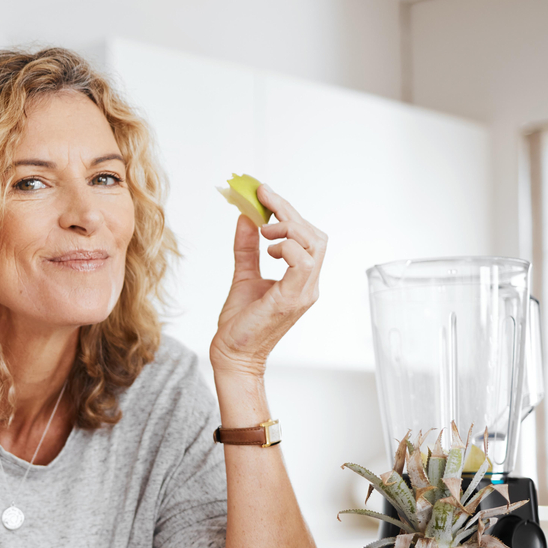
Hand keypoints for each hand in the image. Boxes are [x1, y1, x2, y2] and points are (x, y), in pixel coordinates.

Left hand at [210, 185, 326, 378]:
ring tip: (264, 231)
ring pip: (313, 244)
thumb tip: (245, 218)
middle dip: (289, 212)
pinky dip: (286, 247)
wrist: (232, 355)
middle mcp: (308, 285)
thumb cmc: (240, 324)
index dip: (288, 212)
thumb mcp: (243, 275)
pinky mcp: (292, 299)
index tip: (265, 193)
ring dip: (288, 228)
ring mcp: (304, 292)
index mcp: (301, 279)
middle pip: (315, 235)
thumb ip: (247, 248)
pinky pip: (302, 263)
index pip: (308, 237)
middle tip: (263, 198)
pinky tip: (268, 249)